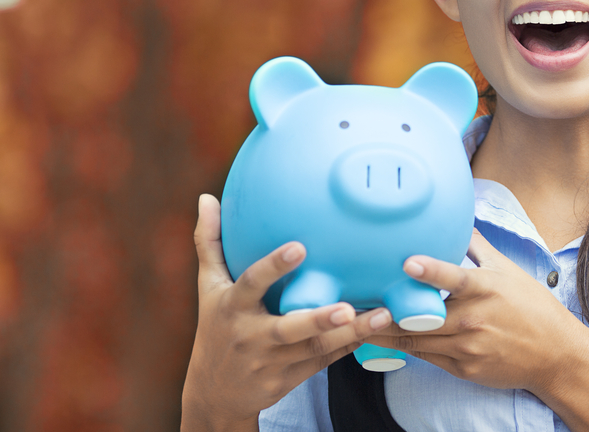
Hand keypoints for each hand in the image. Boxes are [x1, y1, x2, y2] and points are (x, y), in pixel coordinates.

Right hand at [181, 194, 391, 431]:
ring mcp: (272, 361)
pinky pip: (324, 361)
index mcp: (233, 307)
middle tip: (347, 307)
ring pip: (315, 348)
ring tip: (383, 316)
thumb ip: (210, 242)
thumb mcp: (208, 287)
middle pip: (288, 328)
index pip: (251, 283)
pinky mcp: (289, 379)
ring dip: (350, 333)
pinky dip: (351, 346)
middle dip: (318, 319)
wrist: (215, 391)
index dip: (273, 267)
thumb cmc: (215, 326)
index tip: (299, 247)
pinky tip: (379, 331)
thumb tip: (205, 198)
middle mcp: (252, 335)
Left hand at [366, 228, 588, 395]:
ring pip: (415, 340)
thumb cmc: (532, 307)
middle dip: (386, 311)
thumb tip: (460, 218)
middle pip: (421, 317)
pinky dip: (404, 347)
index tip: (408, 262)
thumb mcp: (509, 270)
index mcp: (485, 289)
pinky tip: (382, 339)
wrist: (555, 354)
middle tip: (354, 300)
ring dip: (384, 332)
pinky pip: (425, 357)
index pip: (455, 278)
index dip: (431, 270)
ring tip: (354, 322)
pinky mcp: (463, 368)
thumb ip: (478, 247)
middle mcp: (474, 318)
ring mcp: (467, 347)